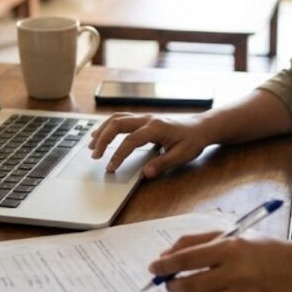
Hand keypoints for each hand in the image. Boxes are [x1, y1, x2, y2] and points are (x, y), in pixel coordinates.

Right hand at [88, 113, 210, 176]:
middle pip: (118, 124)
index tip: (110, 168)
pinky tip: (101, 133)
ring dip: (103, 130)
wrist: (200, 127)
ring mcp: (145, 117)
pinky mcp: (143, 119)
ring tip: (91, 144)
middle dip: (103, 139)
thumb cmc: (192, 141)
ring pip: (117, 118)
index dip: (118, 155)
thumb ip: (163, 164)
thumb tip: (145, 174)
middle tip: (94, 155)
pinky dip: (109, 125)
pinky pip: (121, 118)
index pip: (130, 141)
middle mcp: (148, 119)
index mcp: (156, 128)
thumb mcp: (182, 155)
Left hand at [150, 231, 291, 291]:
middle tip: (166, 281)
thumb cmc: (261, 249)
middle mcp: (234, 272)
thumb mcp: (232, 235)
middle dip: (171, 284)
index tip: (154, 267)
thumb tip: (167, 254)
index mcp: (230, 248)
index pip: (186, 258)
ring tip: (183, 289)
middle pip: (188, 284)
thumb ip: (198, 241)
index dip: (165, 265)